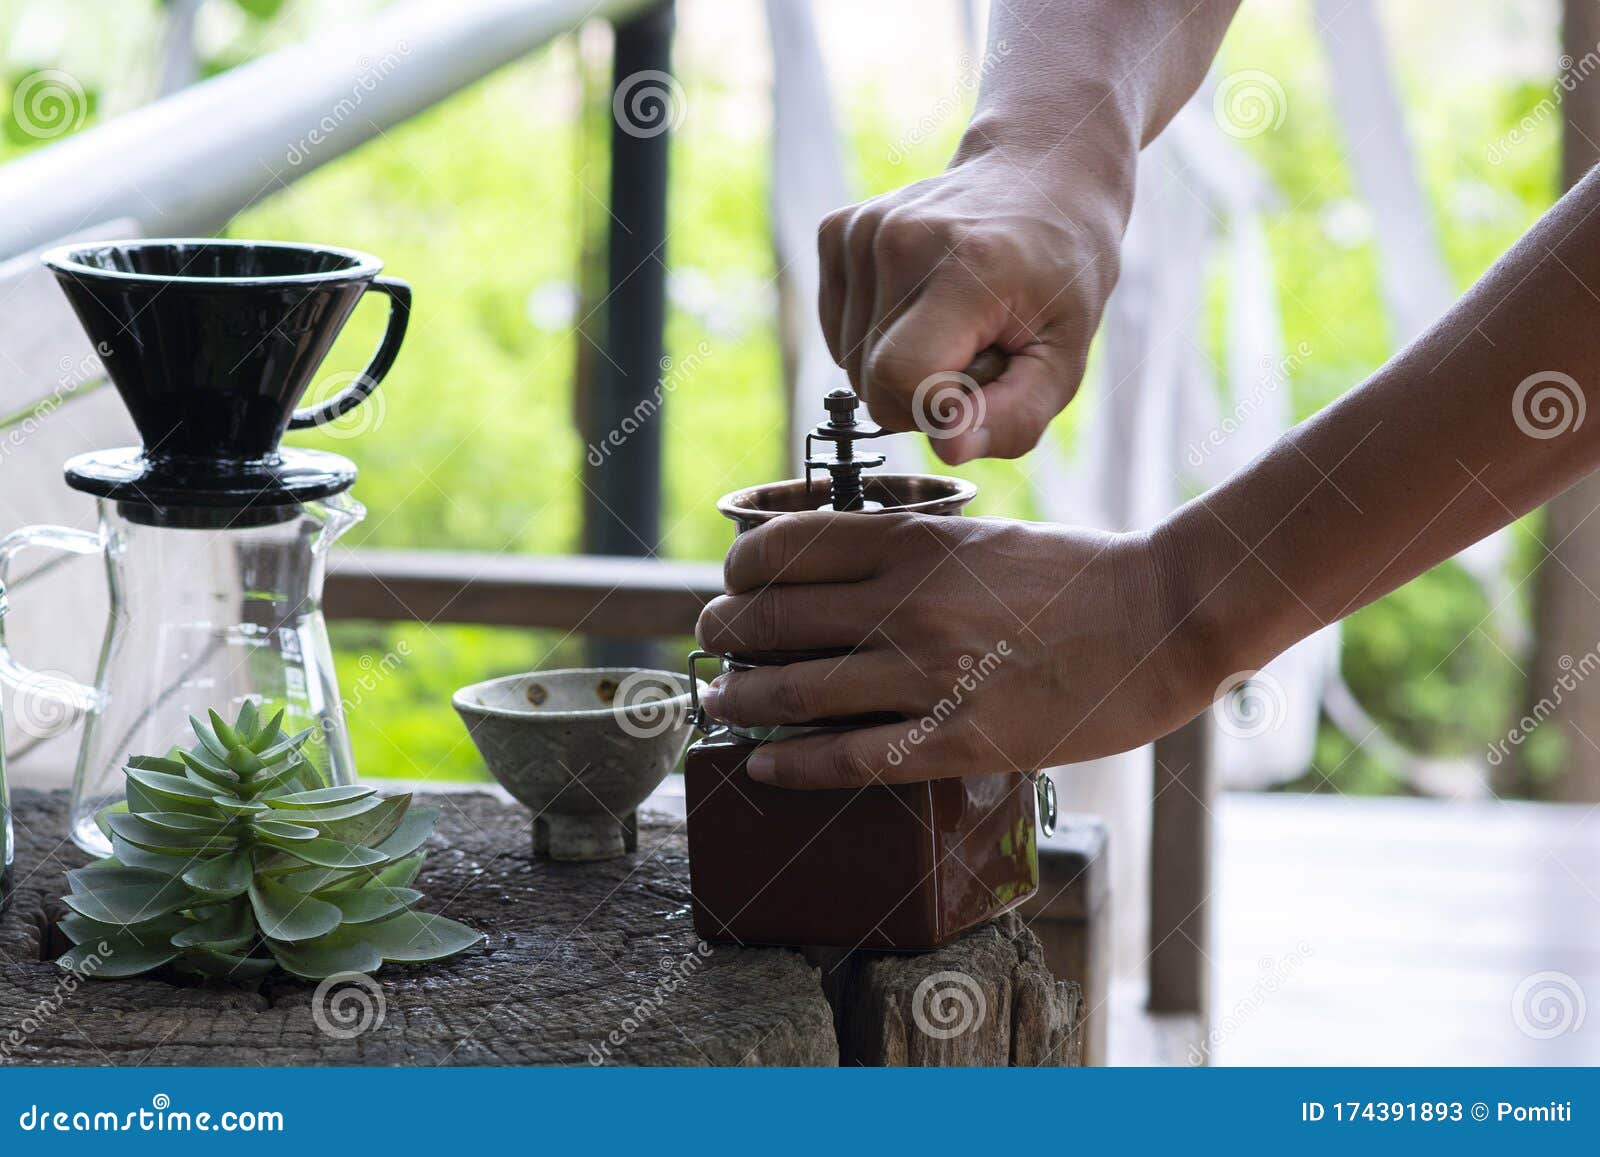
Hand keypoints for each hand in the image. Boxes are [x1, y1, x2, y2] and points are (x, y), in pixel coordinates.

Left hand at [694, 510, 1205, 788]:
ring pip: (793, 692)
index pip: (779, 548)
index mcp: (911, 542)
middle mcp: (906, 604)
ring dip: (741, 701)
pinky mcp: (957, 740)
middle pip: (769, 619)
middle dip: (724, 633)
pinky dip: (792, 764)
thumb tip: (830, 570)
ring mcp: (929, 676)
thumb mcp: (977, 536)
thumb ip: (904, 551)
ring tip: (726, 703)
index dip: (738, 569)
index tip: (732, 584)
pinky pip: (848, 759)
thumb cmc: (1074, 573)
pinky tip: (766, 764)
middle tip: (716, 643)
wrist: (1162, 620)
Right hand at [817, 139, 1130, 463]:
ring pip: (850, 364)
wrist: (1039, 176)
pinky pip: (837, 333)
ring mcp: (864, 228)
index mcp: (969, 265)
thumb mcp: (1065, 357)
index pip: (901, 377)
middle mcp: (904, 237)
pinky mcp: (838, 229)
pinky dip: (875, 338)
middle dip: (923, 393)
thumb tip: (949, 449)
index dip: (933, 411)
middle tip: (976, 351)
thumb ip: (1014, 416)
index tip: (977, 394)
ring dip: (900, 366)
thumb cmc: (1058, 275)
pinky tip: (919, 304)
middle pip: (872, 381)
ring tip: (952, 323)